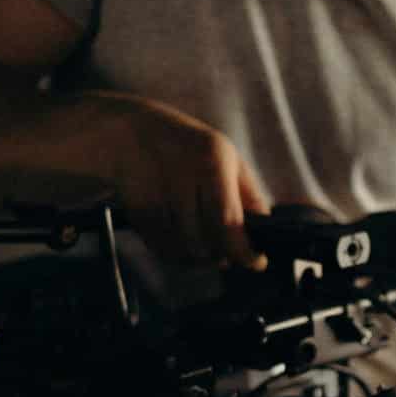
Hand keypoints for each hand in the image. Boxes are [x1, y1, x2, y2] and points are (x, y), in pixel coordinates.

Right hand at [98, 93, 270, 267]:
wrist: (130, 134)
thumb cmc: (189, 147)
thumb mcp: (226, 156)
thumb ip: (249, 192)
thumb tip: (266, 228)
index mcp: (212, 161)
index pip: (228, 221)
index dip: (244, 250)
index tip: (256, 262)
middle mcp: (183, 178)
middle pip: (207, 242)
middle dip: (224, 256)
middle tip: (230, 255)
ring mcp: (157, 196)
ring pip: (186, 251)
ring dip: (201, 259)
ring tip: (208, 249)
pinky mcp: (138, 213)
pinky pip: (163, 250)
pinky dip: (179, 256)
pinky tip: (186, 244)